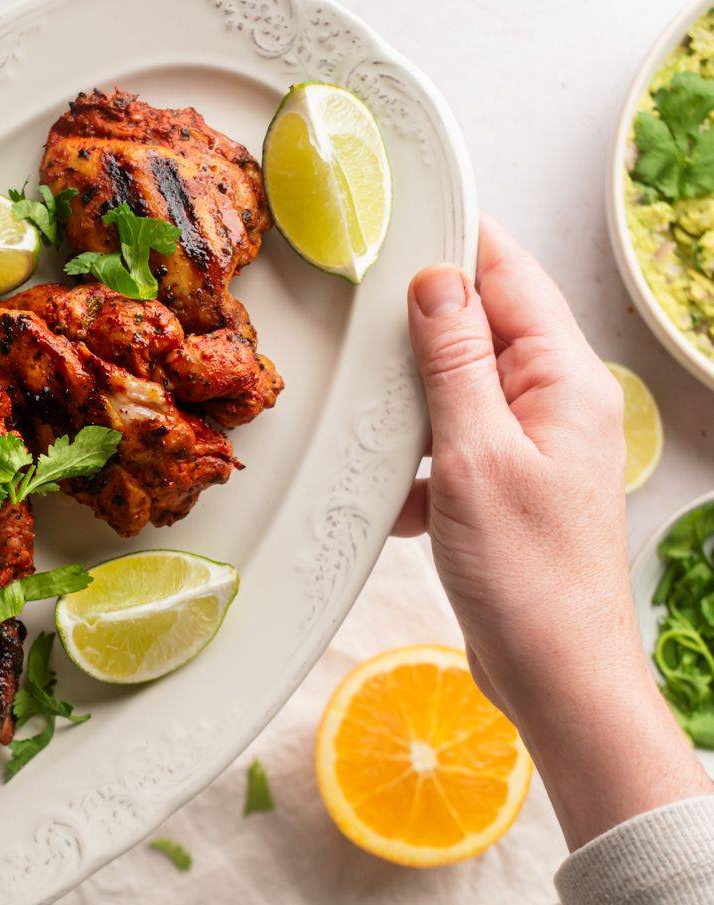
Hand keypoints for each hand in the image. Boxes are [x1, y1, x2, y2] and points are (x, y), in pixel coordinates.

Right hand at [399, 218, 709, 848]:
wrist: (555, 674)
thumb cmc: (526, 573)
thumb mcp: (475, 454)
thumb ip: (454, 362)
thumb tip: (437, 279)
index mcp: (564, 380)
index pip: (509, 278)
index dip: (457, 240)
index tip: (401, 212)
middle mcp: (557, 404)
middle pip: (482, 330)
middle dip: (421, 323)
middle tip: (359, 309)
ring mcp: (533, 449)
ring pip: (459, 391)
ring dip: (414, 401)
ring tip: (371, 409)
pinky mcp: (506, 490)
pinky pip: (453, 447)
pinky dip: (418, 463)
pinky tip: (395, 494)